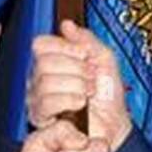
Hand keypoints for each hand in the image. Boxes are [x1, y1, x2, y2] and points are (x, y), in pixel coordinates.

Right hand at [28, 20, 132, 151]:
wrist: (114, 125)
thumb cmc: (108, 97)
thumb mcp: (104, 59)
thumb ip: (86, 39)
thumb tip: (66, 25)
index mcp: (53, 61)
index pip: (41, 44)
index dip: (65, 48)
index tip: (84, 56)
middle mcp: (40, 78)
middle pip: (43, 62)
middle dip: (75, 69)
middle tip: (90, 79)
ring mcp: (37, 98)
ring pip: (45, 82)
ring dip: (75, 86)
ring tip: (87, 94)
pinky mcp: (40, 118)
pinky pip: (46, 102)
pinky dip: (68, 101)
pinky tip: (79, 104)